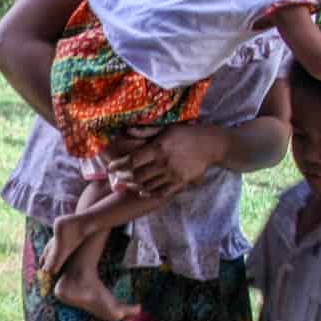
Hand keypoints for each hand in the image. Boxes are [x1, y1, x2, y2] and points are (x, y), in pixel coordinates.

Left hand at [104, 125, 219, 198]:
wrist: (209, 145)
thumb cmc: (186, 133)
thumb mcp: (166, 128)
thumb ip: (146, 131)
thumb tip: (127, 131)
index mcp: (158, 148)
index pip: (132, 160)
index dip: (118, 165)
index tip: (110, 167)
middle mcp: (163, 163)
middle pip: (137, 176)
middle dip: (123, 178)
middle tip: (117, 177)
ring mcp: (172, 175)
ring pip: (147, 186)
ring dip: (134, 186)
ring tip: (127, 184)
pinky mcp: (180, 182)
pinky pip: (161, 192)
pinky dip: (150, 193)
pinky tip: (143, 191)